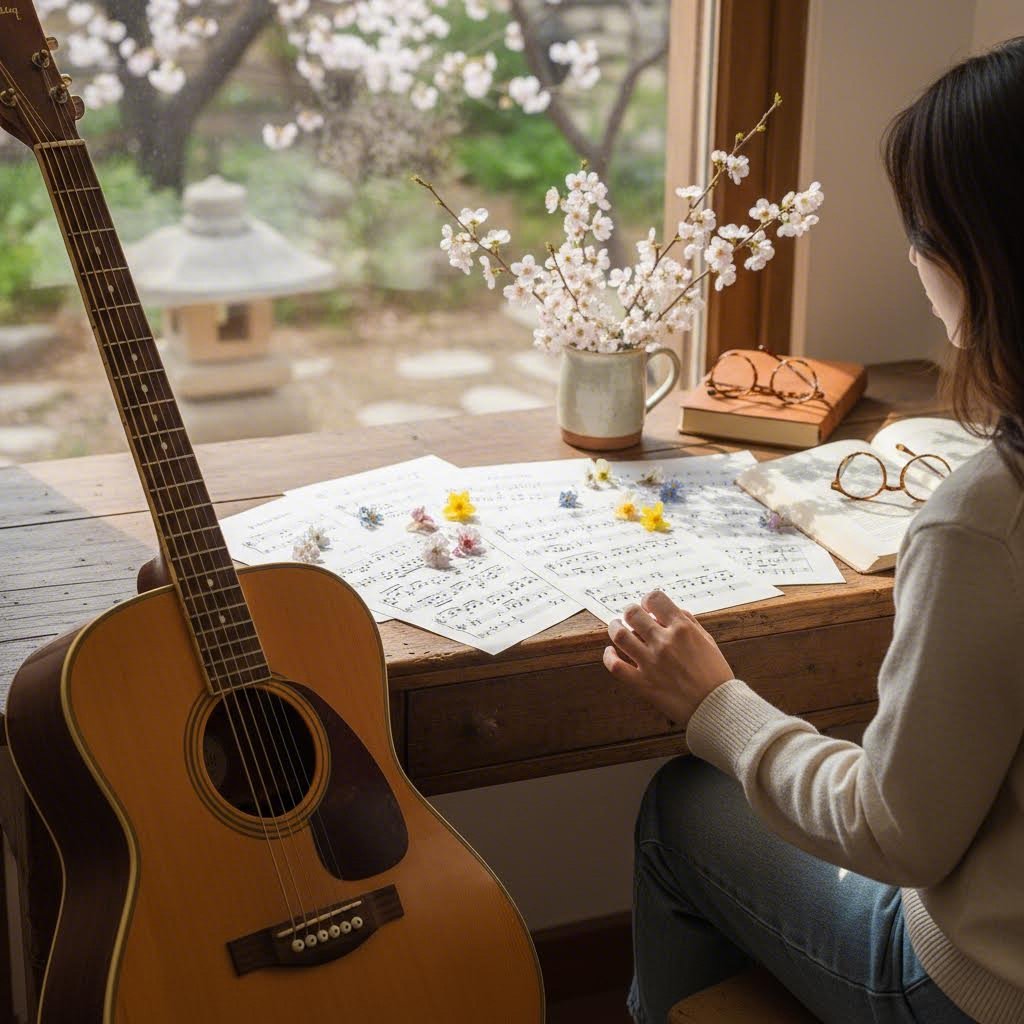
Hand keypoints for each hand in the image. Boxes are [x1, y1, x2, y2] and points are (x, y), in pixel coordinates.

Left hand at [604, 591, 733, 726]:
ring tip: (616, 627)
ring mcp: (651, 662)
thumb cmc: (714, 675)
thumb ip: (689, 622)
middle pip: (632, 614)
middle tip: (631, 617)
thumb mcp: (708, 641)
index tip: (648, 607)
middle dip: (630, 612)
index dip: (648, 600)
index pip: (655, 599)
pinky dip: (609, 656)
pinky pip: (615, 666)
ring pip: (619, 635)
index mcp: (682, 629)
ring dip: (614, 627)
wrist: (716, 707)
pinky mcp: (642, 683)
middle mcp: (664, 642)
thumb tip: (673, 611)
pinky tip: (611, 652)